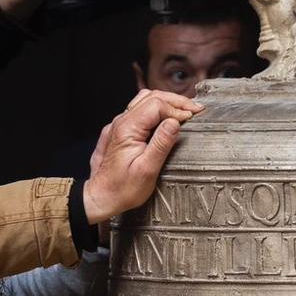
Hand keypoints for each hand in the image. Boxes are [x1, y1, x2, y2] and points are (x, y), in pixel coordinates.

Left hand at [80, 89, 202, 223]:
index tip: (192, 118)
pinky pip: (139, 110)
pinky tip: (166, 117)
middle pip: (151, 97)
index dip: (177, 110)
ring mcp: (119, 125)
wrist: (100, 197)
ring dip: (166, 102)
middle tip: (195, 109)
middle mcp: (120, 122)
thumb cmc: (122, 189)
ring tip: (184, 110)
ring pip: (144, 100)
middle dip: (175, 101)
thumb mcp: (147, 170)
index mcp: (127, 129)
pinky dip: (156, 109)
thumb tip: (175, 123)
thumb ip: (161, 144)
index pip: (156, 105)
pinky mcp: (120, 131)